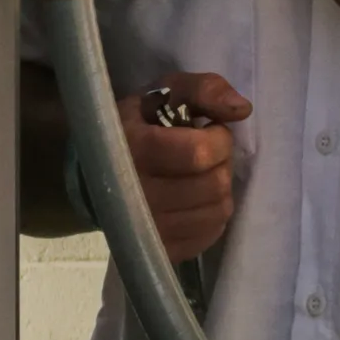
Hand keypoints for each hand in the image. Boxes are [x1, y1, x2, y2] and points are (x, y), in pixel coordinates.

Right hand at [119, 70, 251, 258]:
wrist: (96, 172)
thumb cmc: (137, 125)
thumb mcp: (165, 93)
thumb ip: (204, 89)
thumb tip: (243, 109)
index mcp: (137, 149)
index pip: (200, 153)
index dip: (218, 139)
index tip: (209, 131)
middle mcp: (139, 195)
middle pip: (214, 184)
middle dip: (221, 164)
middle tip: (206, 155)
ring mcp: (150, 228)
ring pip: (217, 211)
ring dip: (219, 189)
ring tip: (202, 176)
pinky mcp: (161, 249)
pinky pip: (210, 234)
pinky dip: (212, 214)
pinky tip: (197, 198)